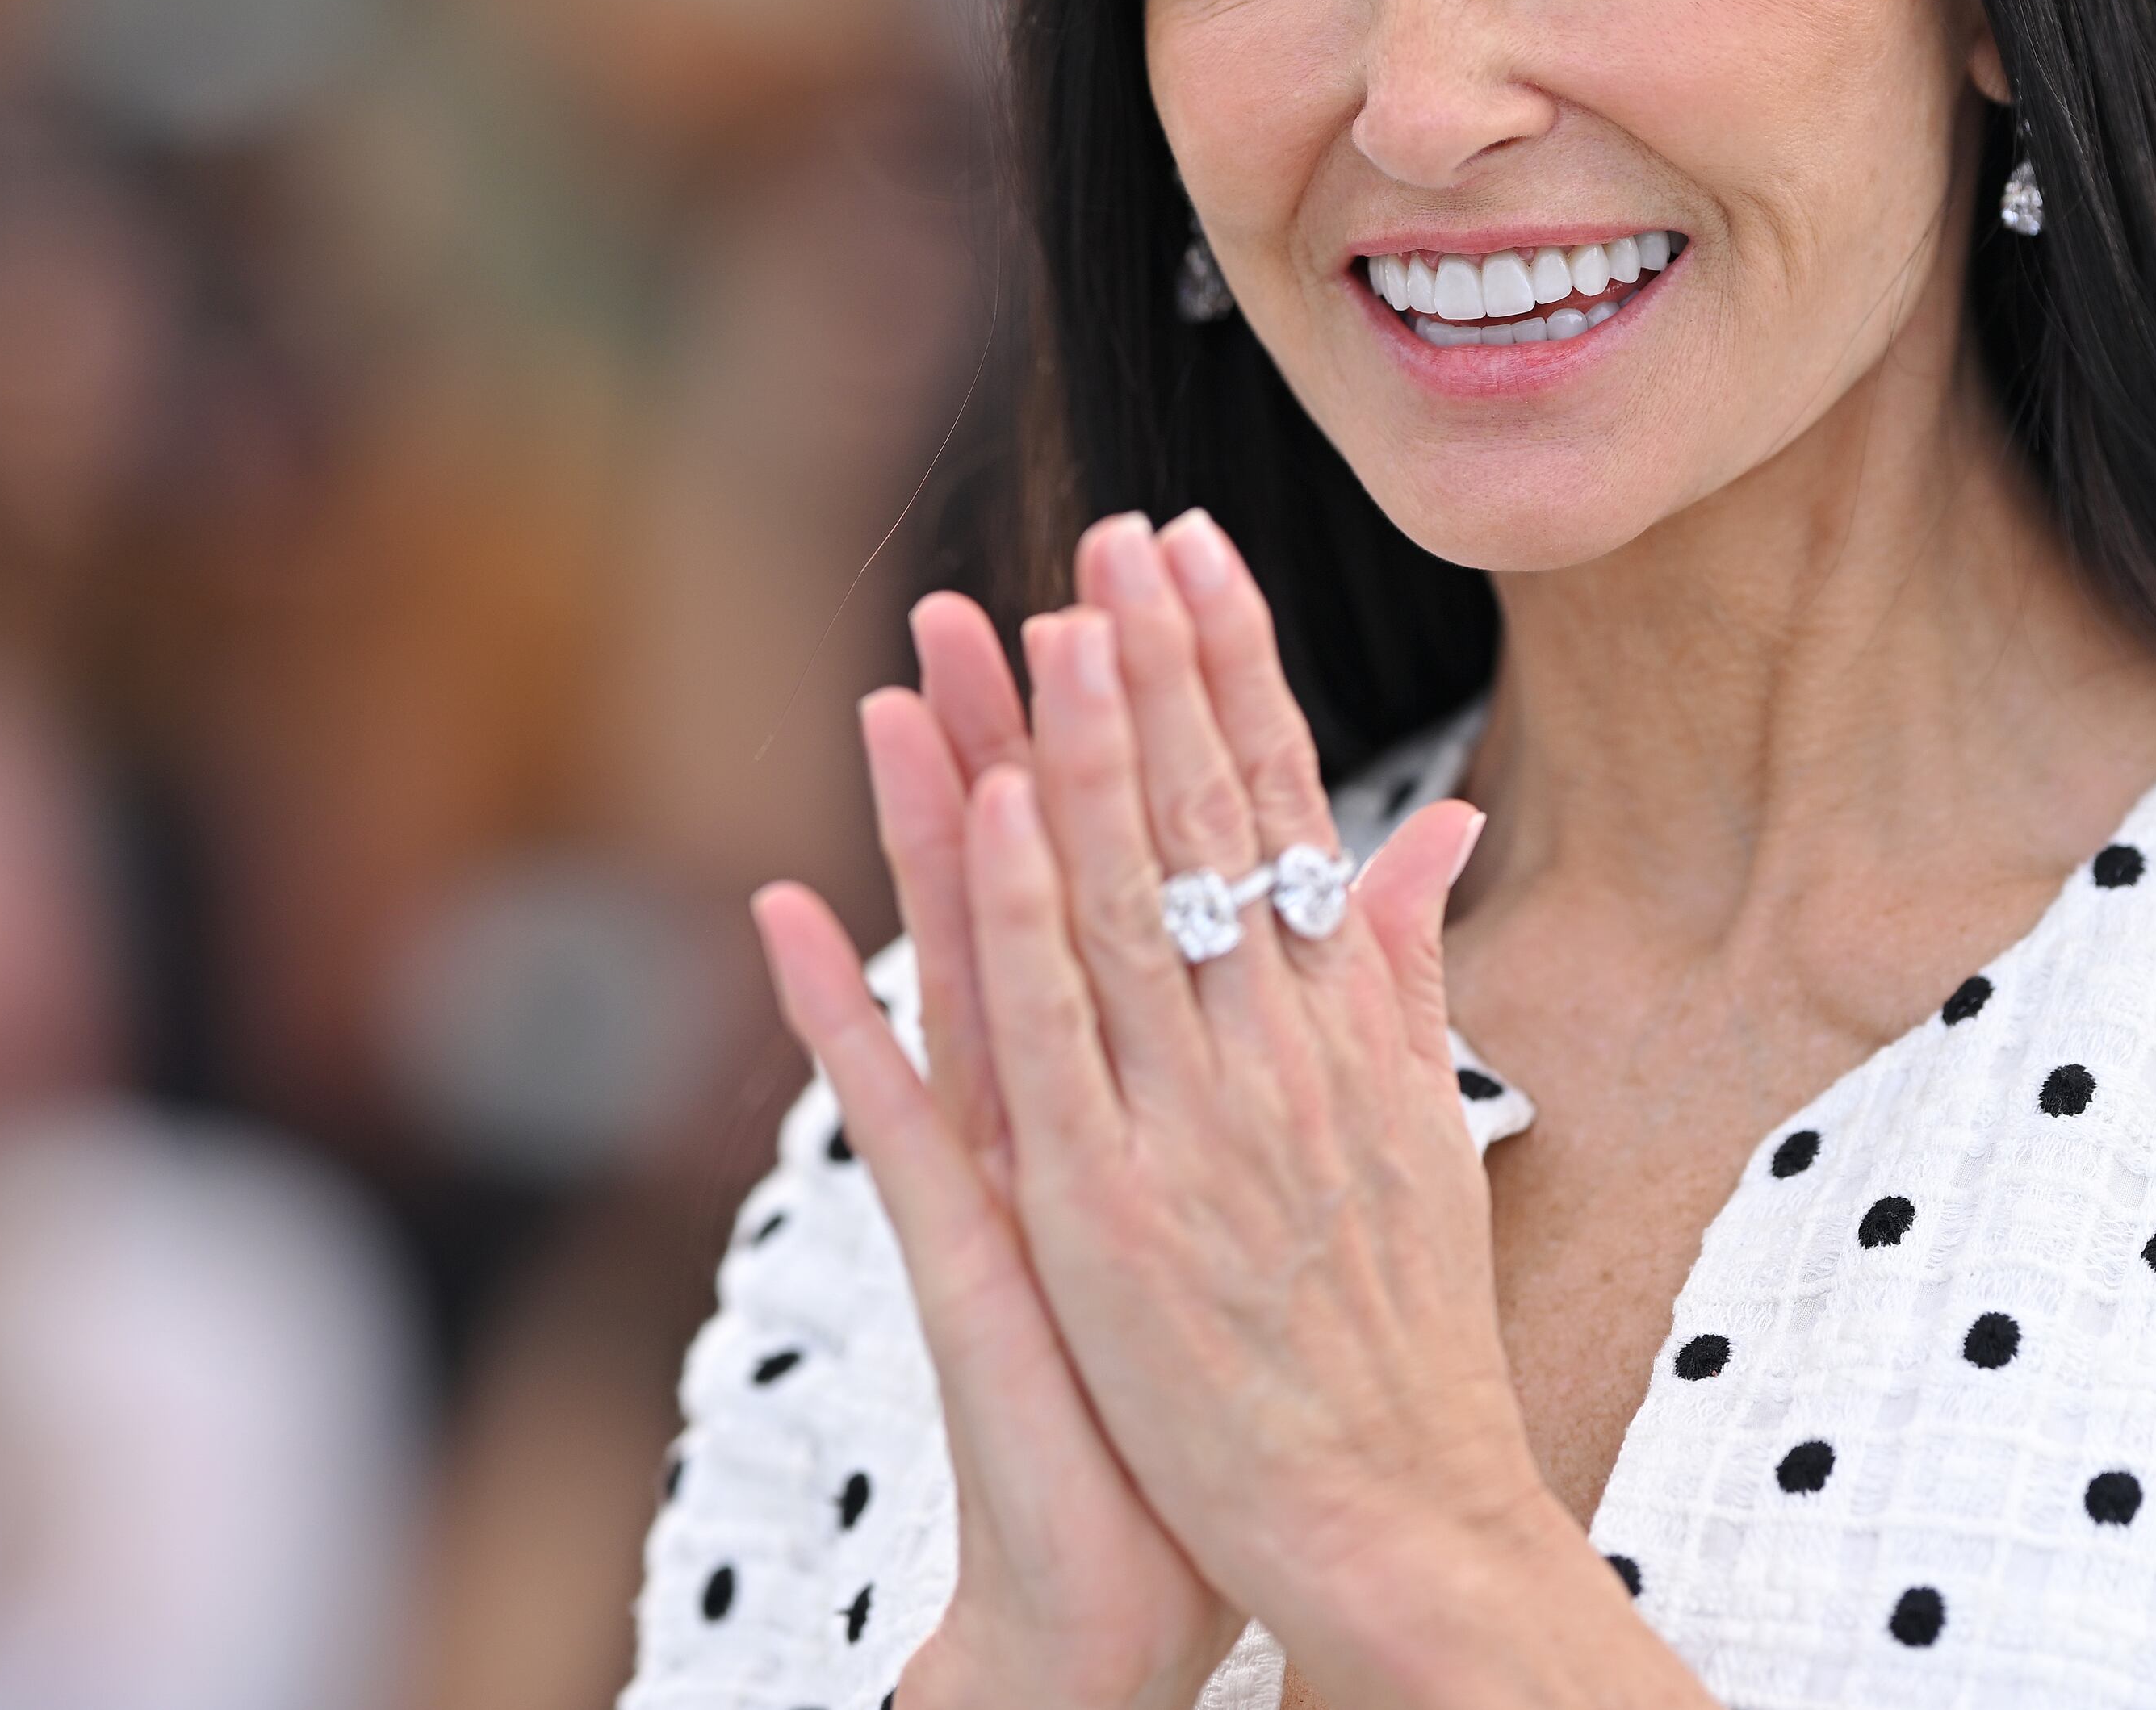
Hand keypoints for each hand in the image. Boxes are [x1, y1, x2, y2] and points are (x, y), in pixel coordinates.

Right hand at [751, 590, 1240, 1709]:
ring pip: (960, 962)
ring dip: (923, 831)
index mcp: (1145, 1071)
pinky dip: (849, 1016)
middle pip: (1038, 885)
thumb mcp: (1282, 1172)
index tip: (1130, 597)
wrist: (1150, 1565)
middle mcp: (1065, 1097)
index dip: (1132, 734)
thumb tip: (1367, 888)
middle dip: (1018, 737)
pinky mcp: (970, 1251)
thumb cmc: (1225, 1379)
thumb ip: (1319, 1012)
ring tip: (892, 694)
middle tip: (983, 590)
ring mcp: (1003, 1166)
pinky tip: (788, 918)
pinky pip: (898, 1114)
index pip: (1134, 867)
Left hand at [961, 511, 1551, 1669]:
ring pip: (1123, 900)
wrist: (1402, 1523)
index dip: (1234, 670)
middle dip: (1158, 668)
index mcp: (1347, 1025)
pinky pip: (1042, 1042)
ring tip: (1046, 621)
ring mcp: (1191, 1126)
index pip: (1280, 806)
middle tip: (1115, 533)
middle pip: (1206, 825)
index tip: (1196, 552)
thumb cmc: (1406, 1340)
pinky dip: (1009, 925)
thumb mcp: (1421, 1130)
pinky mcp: (1105, 1212)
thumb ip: (1407, 974)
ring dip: (1080, 753)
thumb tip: (1431, 840)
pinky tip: (981, 819)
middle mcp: (1278, 1052)